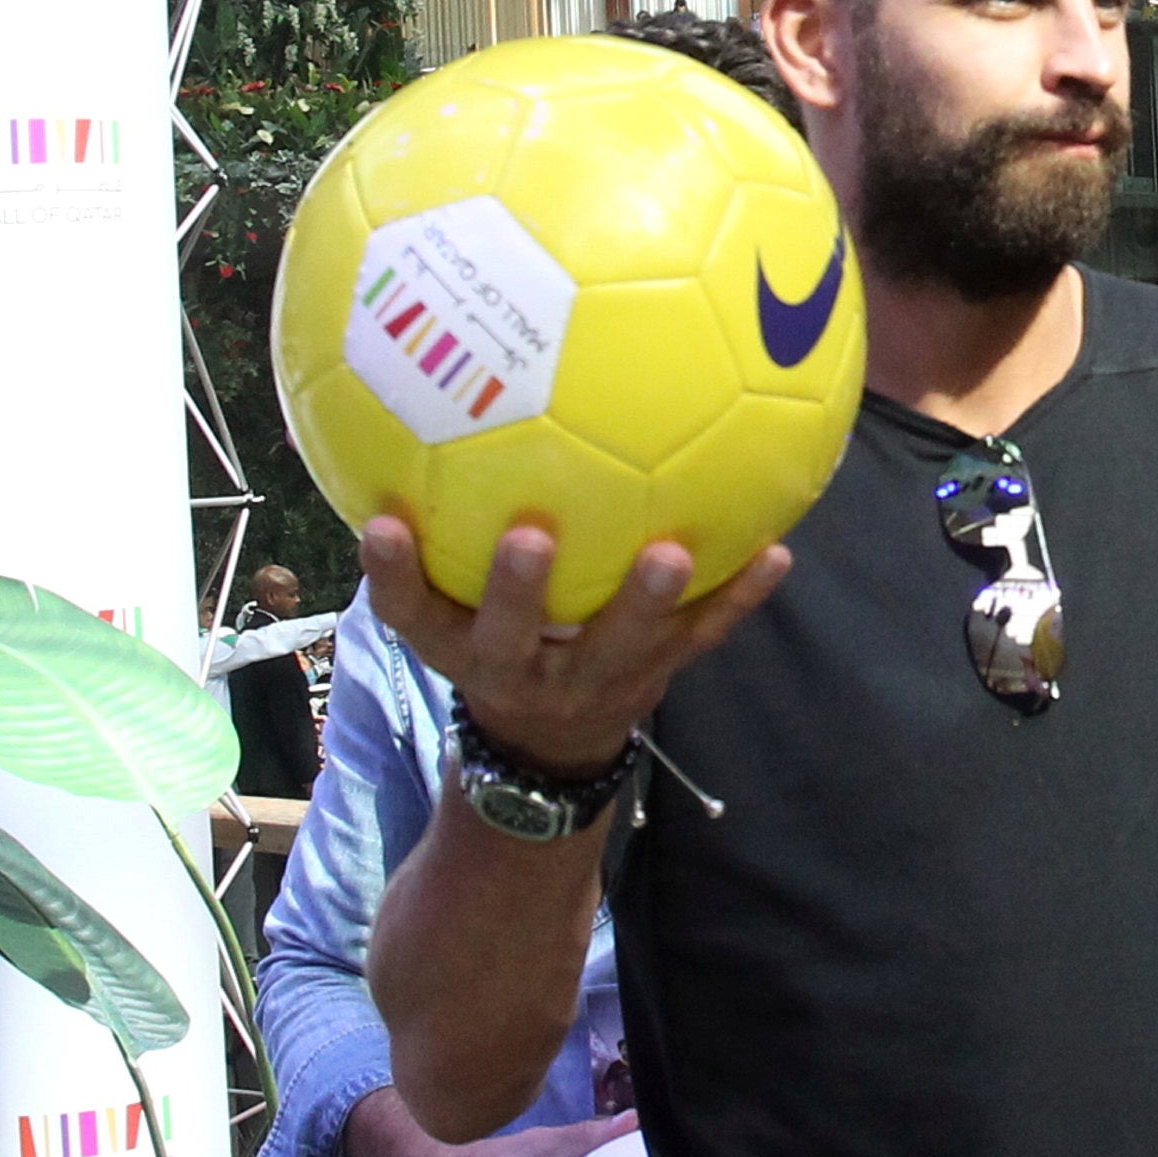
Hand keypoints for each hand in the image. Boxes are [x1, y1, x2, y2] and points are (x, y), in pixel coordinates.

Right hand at [359, 515, 790, 776]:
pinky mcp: (657, 672)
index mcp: (459, 647)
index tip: (381, 527)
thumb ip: (434, 536)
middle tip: (529, 538)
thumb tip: (407, 416)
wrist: (553, 740)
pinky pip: (702, 636)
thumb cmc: (498, 638)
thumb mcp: (448, 606)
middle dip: (516, 592)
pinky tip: (776, 552)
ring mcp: (594, 677)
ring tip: (671, 554)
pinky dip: (739, 596)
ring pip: (618, 645)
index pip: (410, 614)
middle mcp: (518, 668)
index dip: (392, 576)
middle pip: (511, 637)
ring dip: (645, 601)